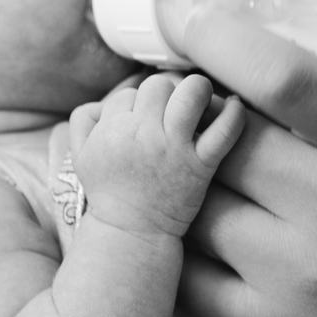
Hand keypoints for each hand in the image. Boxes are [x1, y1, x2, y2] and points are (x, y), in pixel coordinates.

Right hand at [70, 74, 243, 236]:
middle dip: (164, 94)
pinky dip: (234, 114)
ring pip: (192, 92)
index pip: (129, 94)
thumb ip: (83, 120)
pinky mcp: (200, 165)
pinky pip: (225, 130)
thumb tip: (106, 100)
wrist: (131, 231)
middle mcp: (142, 134)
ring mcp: (174, 148)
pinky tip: (235, 106)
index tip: (141, 123)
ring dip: (198, 91)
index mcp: (112, 130)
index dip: (135, 105)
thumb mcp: (80, 155)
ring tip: (199, 102)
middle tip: (169, 113)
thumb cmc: (108, 191)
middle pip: (159, 85)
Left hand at [179, 8, 316, 316]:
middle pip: (218, 146)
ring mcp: (298, 275)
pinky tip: (205, 241)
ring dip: (188, 192)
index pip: (285, 80)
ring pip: (193, 212)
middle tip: (196, 127)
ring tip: (208, 188)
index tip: (197, 35)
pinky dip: (185, 252)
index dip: (224, 46)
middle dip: (197, 129)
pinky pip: (191, 279)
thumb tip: (284, 51)